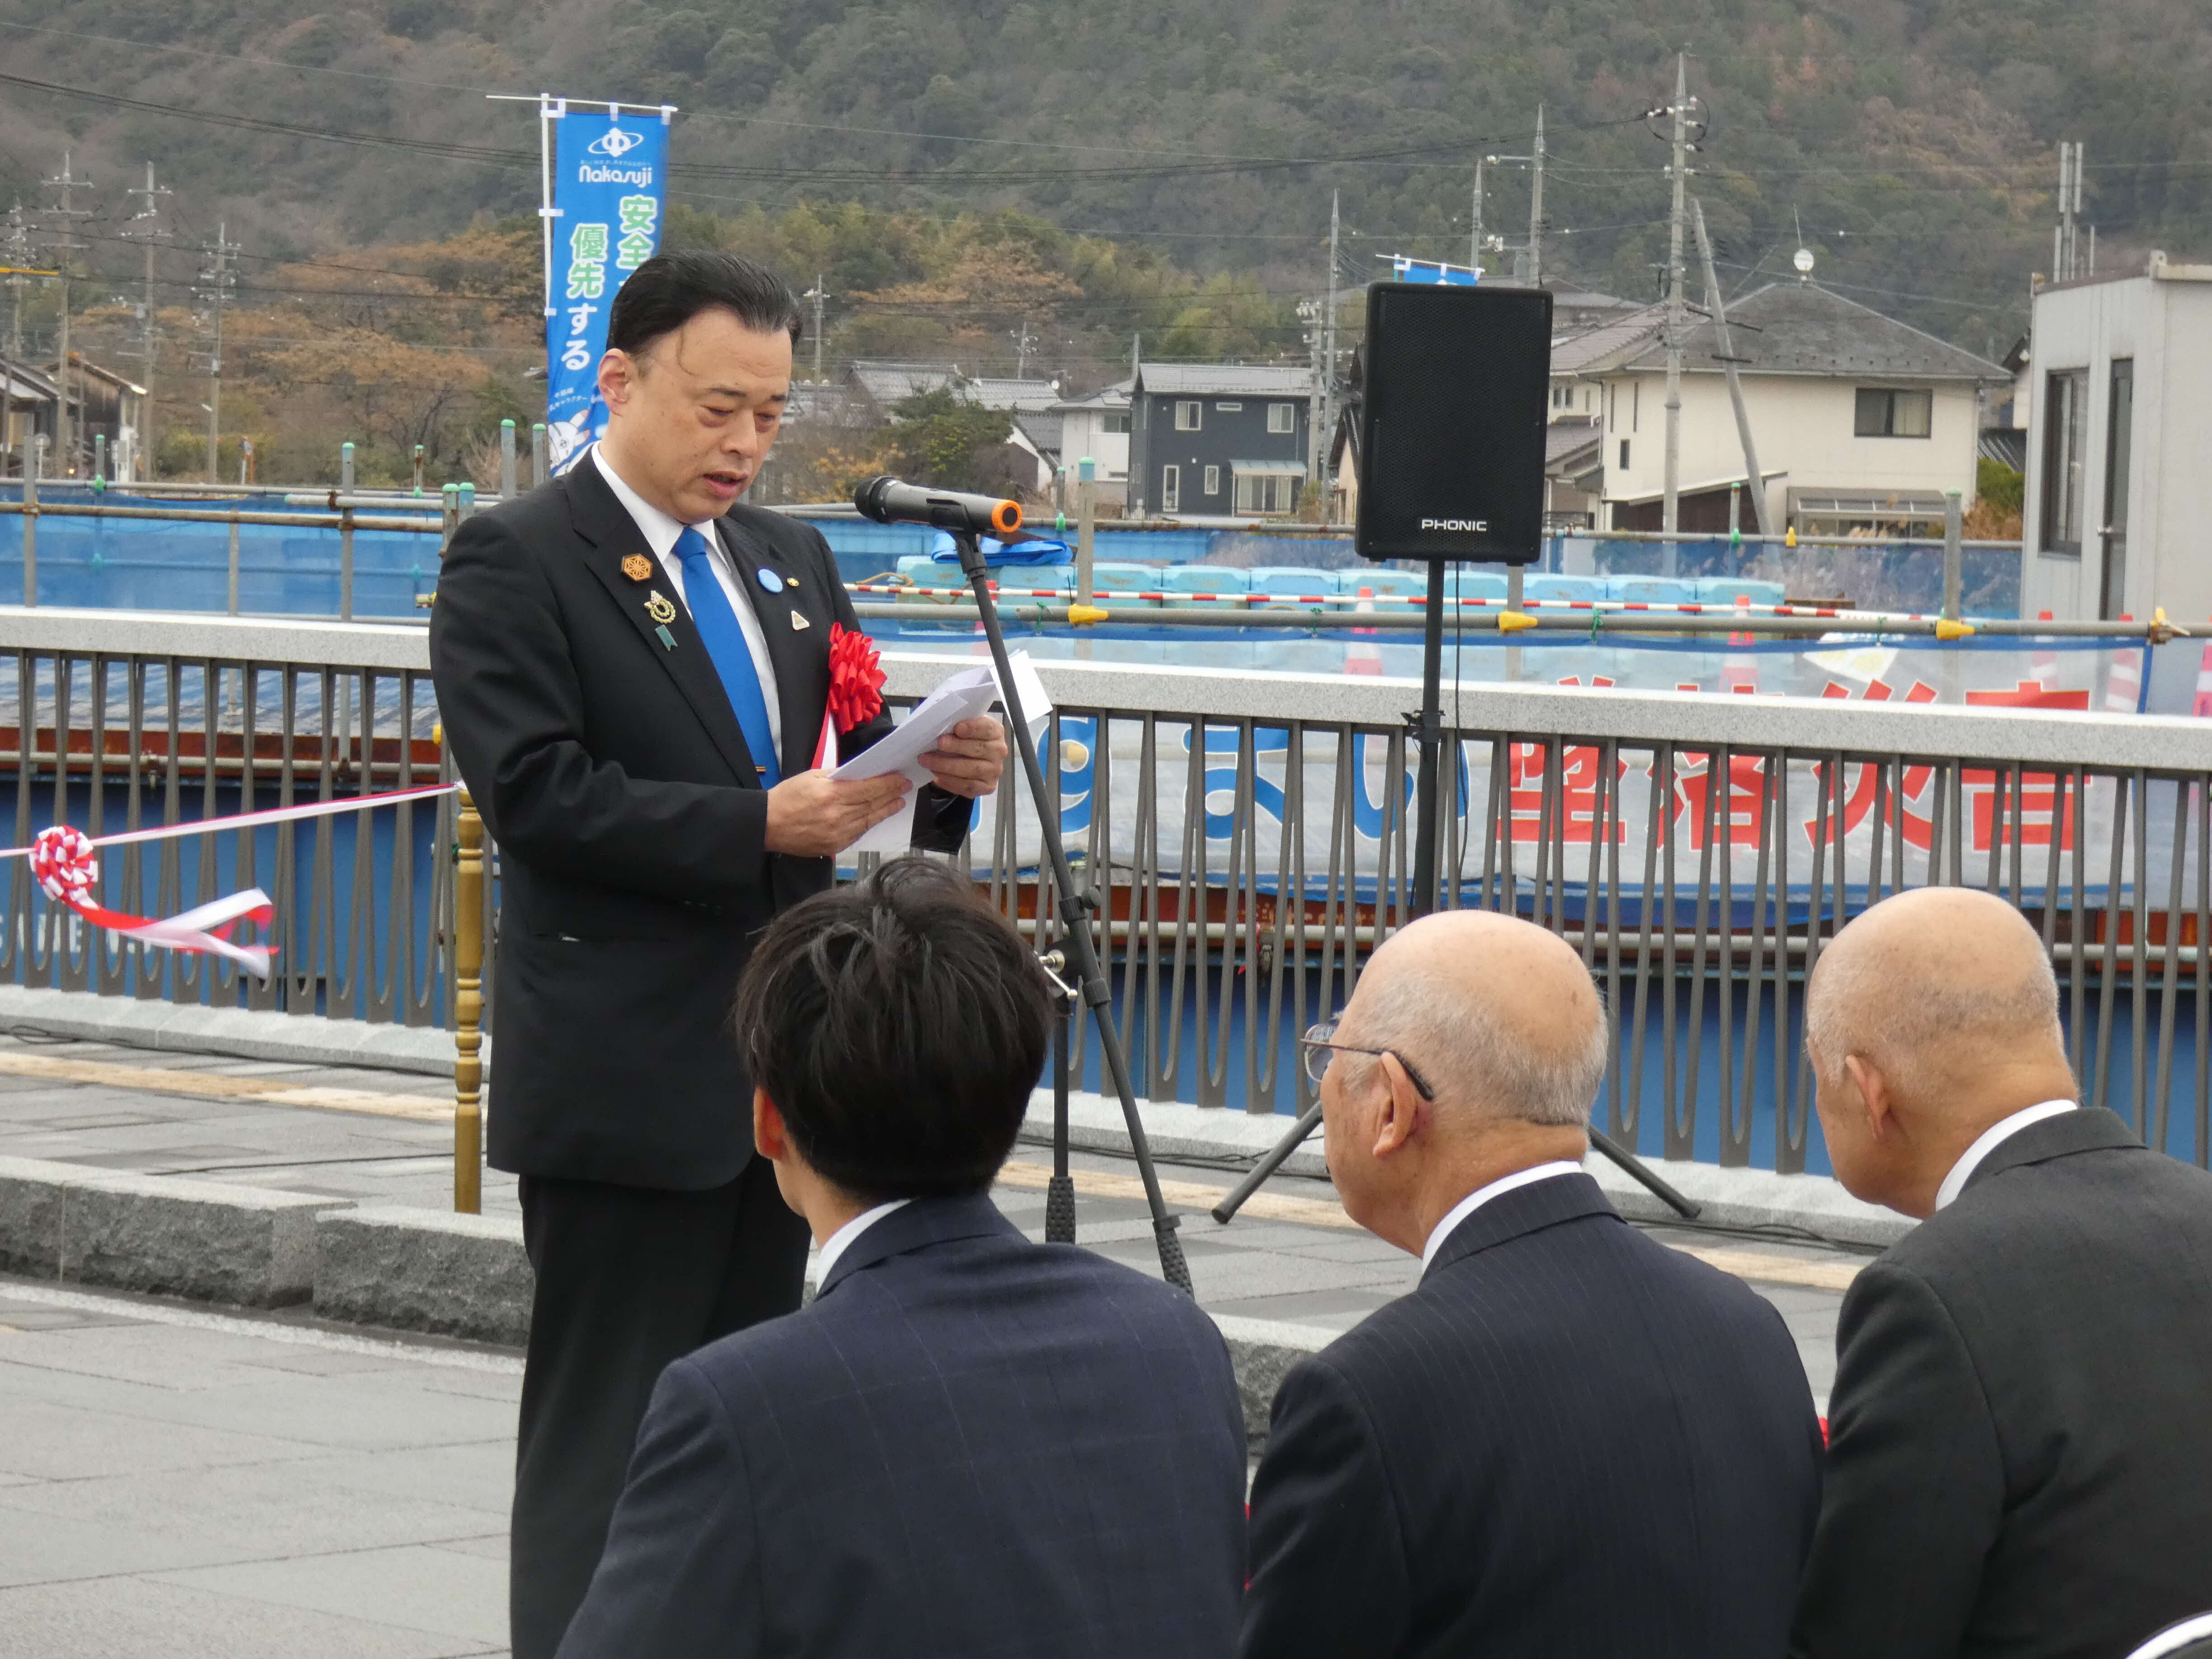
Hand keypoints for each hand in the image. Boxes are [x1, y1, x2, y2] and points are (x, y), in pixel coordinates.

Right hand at [763, 769, 910, 856]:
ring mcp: (838, 833)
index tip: (900, 779)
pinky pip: (858, 833)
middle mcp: (838, 816)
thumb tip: (860, 773)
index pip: (869, 788)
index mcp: (831, 795)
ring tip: (898, 802)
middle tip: (905, 788)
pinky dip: (870, 823)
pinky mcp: (835, 846)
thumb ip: (837, 775)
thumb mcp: (811, 776)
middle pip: (872, 804)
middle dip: (891, 795)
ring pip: (869, 820)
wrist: (767, 825)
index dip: (887, 784)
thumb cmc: (786, 798)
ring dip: (886, 810)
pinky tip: (877, 816)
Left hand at [919, 716, 1007, 799]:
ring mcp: (994, 771)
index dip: (973, 728)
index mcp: (996, 732)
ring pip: (972, 769)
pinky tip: (937, 776)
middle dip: (956, 746)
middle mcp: (998, 751)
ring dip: (947, 766)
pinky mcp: (987, 786)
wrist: (972, 759)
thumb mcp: (965, 727)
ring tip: (928, 761)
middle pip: (979, 749)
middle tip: (939, 743)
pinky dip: (950, 782)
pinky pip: (968, 786)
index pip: (987, 728)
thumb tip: (939, 727)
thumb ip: (958, 725)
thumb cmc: (966, 739)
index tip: (957, 728)